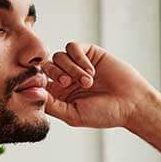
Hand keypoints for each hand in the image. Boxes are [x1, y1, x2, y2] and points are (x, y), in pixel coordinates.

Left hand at [42, 42, 156, 129]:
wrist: (131, 102)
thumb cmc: (104, 113)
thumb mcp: (73, 114)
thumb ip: (50, 104)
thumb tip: (29, 92)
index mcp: (59, 94)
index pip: (39, 82)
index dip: (37, 81)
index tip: (44, 85)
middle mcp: (66, 77)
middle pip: (46, 66)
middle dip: (55, 73)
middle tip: (68, 83)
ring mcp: (77, 64)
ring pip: (59, 56)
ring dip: (72, 68)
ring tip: (88, 82)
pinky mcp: (89, 53)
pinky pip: (73, 47)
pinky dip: (79, 58)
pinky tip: (91, 71)